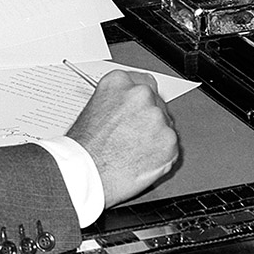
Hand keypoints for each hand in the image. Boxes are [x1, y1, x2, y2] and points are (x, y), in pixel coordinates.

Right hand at [67, 70, 177, 208]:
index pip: (142, 82)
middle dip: (147, 119)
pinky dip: (161, 155)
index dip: (140, 100)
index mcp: (119, 82)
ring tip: (132, 151)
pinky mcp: (169, 142)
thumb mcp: (92, 109)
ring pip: (164, 126)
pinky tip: (140, 160)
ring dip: (154, 137)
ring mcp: (157, 117)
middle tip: (133, 135)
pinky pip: (171, 147)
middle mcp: (140, 95)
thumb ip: (116, 102)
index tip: (139, 108)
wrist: (85, 172)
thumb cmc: (83, 147)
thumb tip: (127, 107)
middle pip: (156, 103)